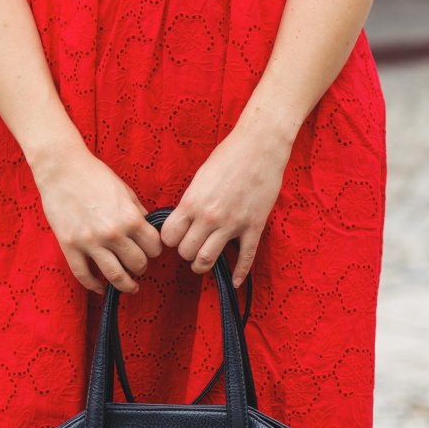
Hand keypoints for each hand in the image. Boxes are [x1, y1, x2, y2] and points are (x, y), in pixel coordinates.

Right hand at [32, 144, 162, 295]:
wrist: (62, 168)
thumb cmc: (94, 174)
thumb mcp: (124, 189)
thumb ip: (137, 211)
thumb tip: (147, 228)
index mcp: (130, 217)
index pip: (154, 247)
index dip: (154, 250)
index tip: (150, 250)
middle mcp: (112, 233)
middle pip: (137, 264)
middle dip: (141, 266)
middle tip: (139, 265)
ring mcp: (90, 242)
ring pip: (115, 276)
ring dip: (126, 284)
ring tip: (130, 285)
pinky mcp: (70, 246)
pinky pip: (84, 275)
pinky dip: (94, 286)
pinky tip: (101, 287)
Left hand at [159, 121, 291, 288]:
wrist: (260, 145)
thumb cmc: (228, 155)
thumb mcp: (200, 177)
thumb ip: (191, 202)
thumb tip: (183, 221)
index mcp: (192, 202)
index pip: (169, 238)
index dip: (171, 239)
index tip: (177, 236)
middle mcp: (209, 216)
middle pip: (186, 253)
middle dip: (186, 252)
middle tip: (192, 246)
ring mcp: (232, 224)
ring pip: (208, 261)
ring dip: (203, 265)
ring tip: (204, 261)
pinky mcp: (254, 227)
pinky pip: (245, 258)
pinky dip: (238, 274)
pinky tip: (233, 282)